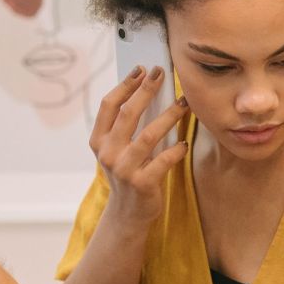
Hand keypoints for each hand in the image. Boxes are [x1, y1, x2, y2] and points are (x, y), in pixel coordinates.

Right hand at [89, 66, 189, 226]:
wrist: (127, 214)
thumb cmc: (128, 175)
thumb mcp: (118, 151)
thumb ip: (125, 128)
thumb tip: (146, 92)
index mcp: (99, 141)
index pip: (109, 105)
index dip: (125, 85)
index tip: (141, 69)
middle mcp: (108, 153)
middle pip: (128, 114)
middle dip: (146, 91)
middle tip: (162, 74)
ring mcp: (124, 169)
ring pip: (149, 135)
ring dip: (169, 116)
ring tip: (183, 104)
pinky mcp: (142, 183)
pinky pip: (163, 161)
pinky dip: (176, 150)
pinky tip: (184, 144)